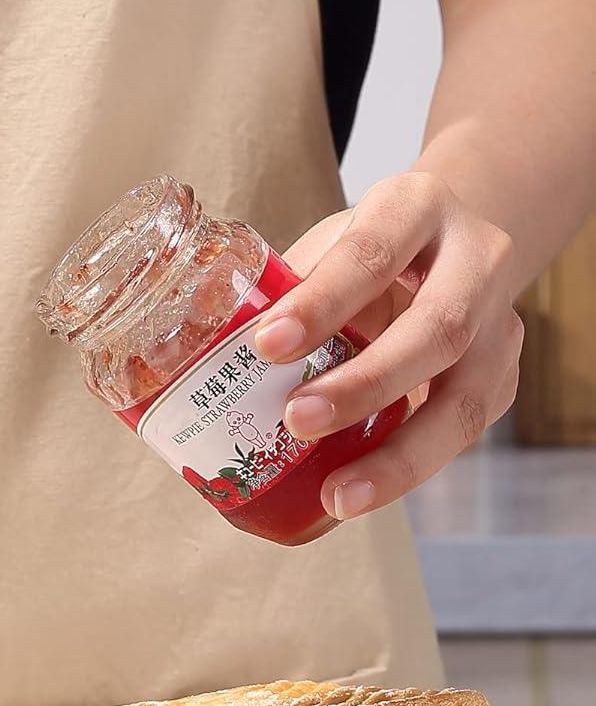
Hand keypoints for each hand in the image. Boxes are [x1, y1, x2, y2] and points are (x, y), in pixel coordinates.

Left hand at [254, 171, 522, 520]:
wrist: (454, 236)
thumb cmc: (368, 246)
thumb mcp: (327, 242)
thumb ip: (283, 288)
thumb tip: (204, 351)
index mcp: (416, 208)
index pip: (371, 252)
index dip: (321, 301)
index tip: (265, 345)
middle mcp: (477, 261)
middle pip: (437, 330)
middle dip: (365, 384)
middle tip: (296, 422)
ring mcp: (501, 324)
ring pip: (465, 401)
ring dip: (398, 457)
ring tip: (337, 497)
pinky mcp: (502, 379)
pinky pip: (459, 434)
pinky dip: (405, 469)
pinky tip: (357, 494)